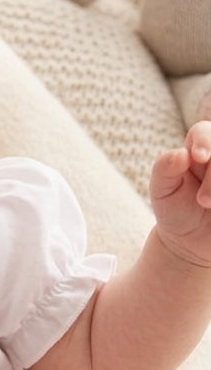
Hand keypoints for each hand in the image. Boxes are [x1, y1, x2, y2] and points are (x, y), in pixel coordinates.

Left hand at [149, 121, 210, 267]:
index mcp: (196, 148)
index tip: (199, 157)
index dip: (205, 140)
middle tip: (202, 201)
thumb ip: (164, 169)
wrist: (190, 238)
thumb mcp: (162, 190)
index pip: (204, 131)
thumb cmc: (174, 208)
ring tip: (210, 206)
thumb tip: (182, 154)